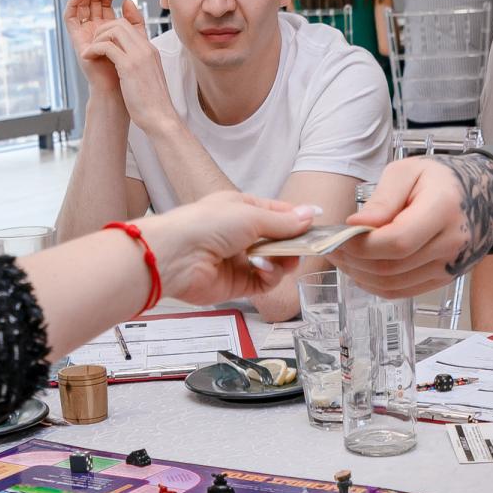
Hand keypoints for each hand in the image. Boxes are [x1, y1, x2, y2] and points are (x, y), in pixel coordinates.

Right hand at [64, 0, 141, 106]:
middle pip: (93, 0)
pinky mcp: (77, 39)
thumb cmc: (132, 70)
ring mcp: (85, 33)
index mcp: (108, 28)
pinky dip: (75, 2)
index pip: (105, 3)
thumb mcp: (137, 38)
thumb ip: (134, 20)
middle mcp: (94, 29)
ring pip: (82, 4)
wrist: (122, 90)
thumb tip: (128, 0)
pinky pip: (70, 16)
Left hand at [81, 12, 175, 132]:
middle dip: (102, 31)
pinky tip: (88, 58)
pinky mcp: (129, 66)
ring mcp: (139, 55)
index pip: (130, 25)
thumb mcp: (147, 77)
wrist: (160, 118)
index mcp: (150, 50)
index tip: (101, 39)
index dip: (112, 28)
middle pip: (120, 23)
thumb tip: (124, 63)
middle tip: (93, 45)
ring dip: (97, 39)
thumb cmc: (152, 103)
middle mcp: (146, 49)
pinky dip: (94, 49)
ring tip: (90, 52)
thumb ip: (138, 64)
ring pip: (113, 30)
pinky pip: (107, 46)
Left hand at [136, 192, 313, 304]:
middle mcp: (240, 234)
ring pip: (277, 262)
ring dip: (284, 260)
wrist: (176, 256)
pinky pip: (265, 281)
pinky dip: (270, 275)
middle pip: (280, 240)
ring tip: (282, 258)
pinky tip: (263, 268)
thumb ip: (283, 221)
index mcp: (241, 208)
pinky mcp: (238, 283)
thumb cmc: (205, 225)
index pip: (278, 213)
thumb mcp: (251, 215)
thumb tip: (310, 214)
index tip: (316, 224)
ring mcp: (240, 259)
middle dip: (294, 243)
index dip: (297, 219)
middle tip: (305, 245)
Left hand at [330, 156, 492, 295]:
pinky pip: (402, 291)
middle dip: (354, 261)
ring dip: (360, 275)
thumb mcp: (408, 171)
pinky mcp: (444, 279)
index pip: (397, 241)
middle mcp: (451, 243)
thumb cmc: (442, 179)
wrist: (484, 194)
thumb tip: (356, 225)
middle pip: (391, 267)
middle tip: (332, 247)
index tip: (339, 236)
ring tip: (344, 257)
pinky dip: (376, 284)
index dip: (362, 245)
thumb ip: (382, 199)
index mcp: (443, 210)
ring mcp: (449, 266)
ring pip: (393, 284)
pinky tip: (362, 269)